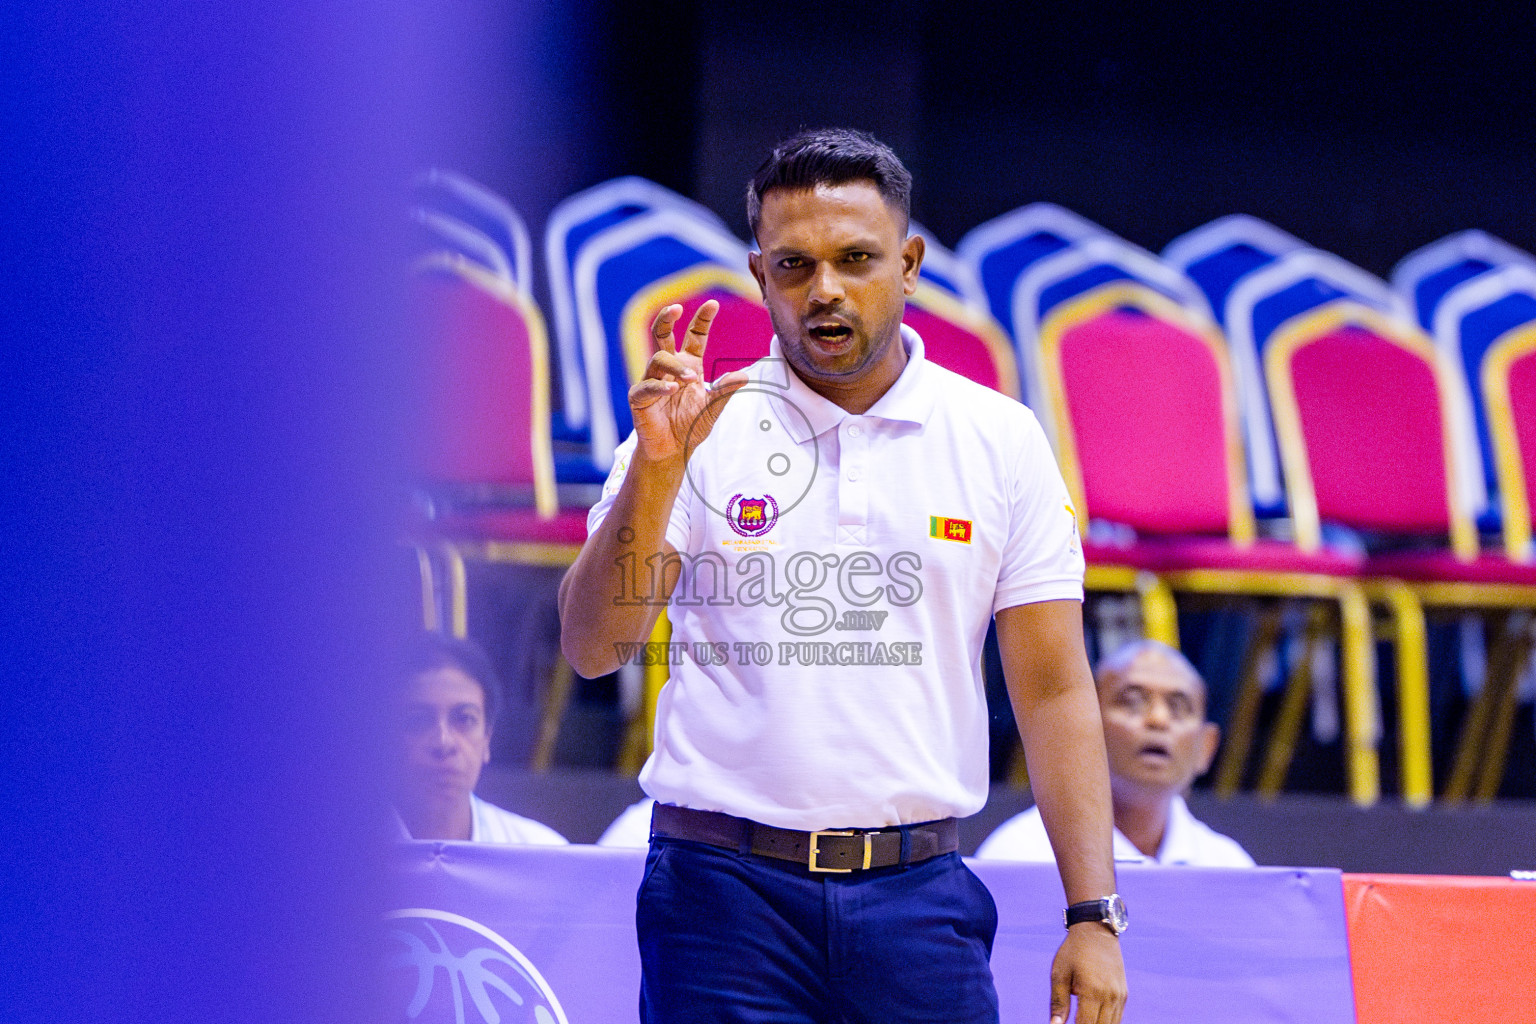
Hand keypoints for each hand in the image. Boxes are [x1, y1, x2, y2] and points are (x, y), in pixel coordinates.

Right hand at [628, 300, 747, 464]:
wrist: (672, 451)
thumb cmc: (690, 426)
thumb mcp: (712, 408)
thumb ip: (725, 391)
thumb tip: (745, 376)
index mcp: (689, 364)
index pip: (694, 336)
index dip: (702, 319)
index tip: (712, 304)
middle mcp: (669, 368)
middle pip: (663, 334)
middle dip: (666, 318)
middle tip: (676, 309)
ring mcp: (652, 380)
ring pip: (659, 360)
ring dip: (676, 367)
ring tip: (691, 379)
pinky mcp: (639, 398)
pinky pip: (647, 386)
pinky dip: (659, 386)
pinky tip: (671, 389)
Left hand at [1049, 924, 1125, 1023]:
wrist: (1096, 929)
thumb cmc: (1073, 951)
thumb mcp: (1059, 974)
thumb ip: (1058, 1003)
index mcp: (1092, 991)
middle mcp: (1110, 996)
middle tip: (1074, 1022)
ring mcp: (1120, 996)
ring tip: (1082, 1018)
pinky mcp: (1124, 994)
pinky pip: (1117, 1018)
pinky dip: (1106, 1023)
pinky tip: (1093, 1019)